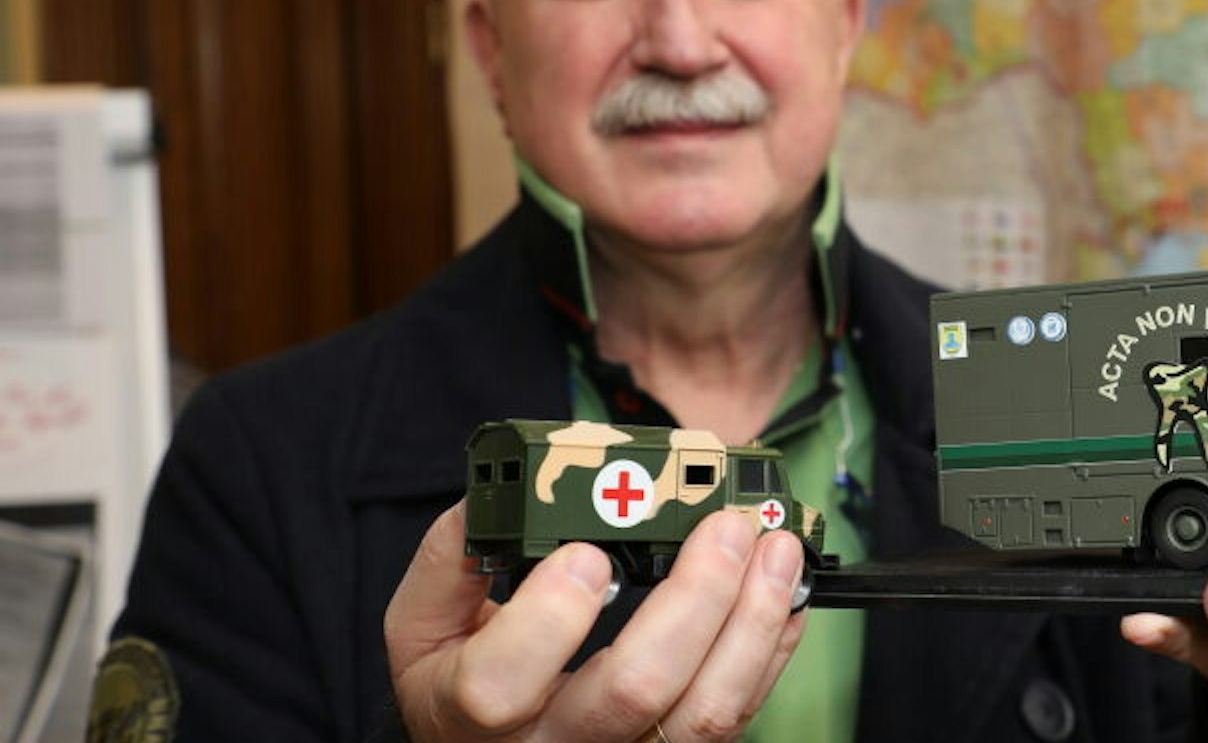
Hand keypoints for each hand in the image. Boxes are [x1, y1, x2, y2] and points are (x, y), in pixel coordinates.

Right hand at [386, 502, 806, 742]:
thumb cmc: (455, 674)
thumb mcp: (422, 622)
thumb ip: (453, 557)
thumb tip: (502, 494)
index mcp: (470, 711)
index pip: (500, 685)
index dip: (550, 618)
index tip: (587, 552)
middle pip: (635, 691)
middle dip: (695, 597)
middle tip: (725, 526)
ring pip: (702, 714)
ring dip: (752, 623)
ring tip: (775, 549)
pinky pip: (735, 715)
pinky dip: (769, 649)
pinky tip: (784, 592)